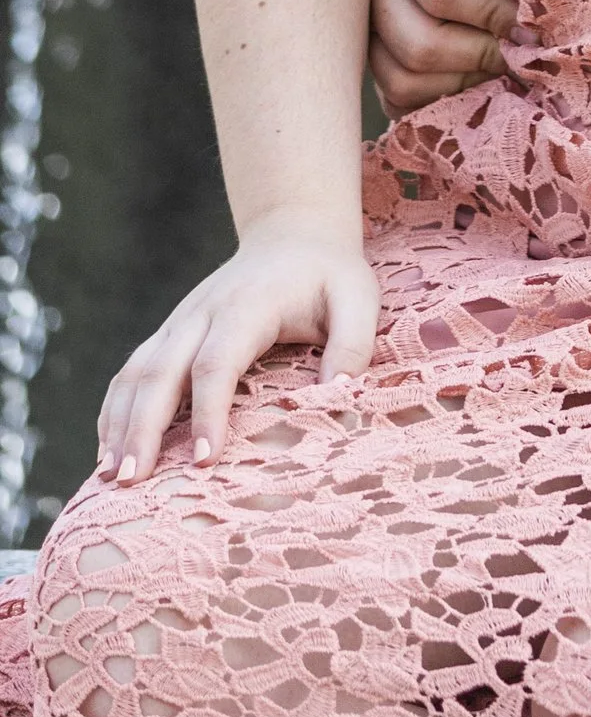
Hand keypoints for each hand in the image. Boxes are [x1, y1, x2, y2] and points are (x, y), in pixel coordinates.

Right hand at [95, 212, 377, 482]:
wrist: (294, 236)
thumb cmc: (328, 276)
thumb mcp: (358, 298)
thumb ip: (353, 345)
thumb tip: (338, 395)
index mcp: (247, 306)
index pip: (217, 363)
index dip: (207, 412)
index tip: (204, 460)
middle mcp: (202, 312)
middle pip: (161, 371)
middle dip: (143, 427)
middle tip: (132, 480)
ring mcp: (180, 321)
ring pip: (136, 372)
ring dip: (118, 423)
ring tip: (108, 477)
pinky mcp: (170, 332)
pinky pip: (131, 370)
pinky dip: (114, 410)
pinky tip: (107, 450)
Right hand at [369, 0, 523, 112]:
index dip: (492, 15)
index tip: (533, 23)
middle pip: (419, 44)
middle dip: (481, 54)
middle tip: (524, 50)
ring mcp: (368, 17)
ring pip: (402, 78)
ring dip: (461, 81)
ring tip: (504, 62)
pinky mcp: (377, 45)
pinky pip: (396, 94)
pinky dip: (437, 96)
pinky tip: (477, 76)